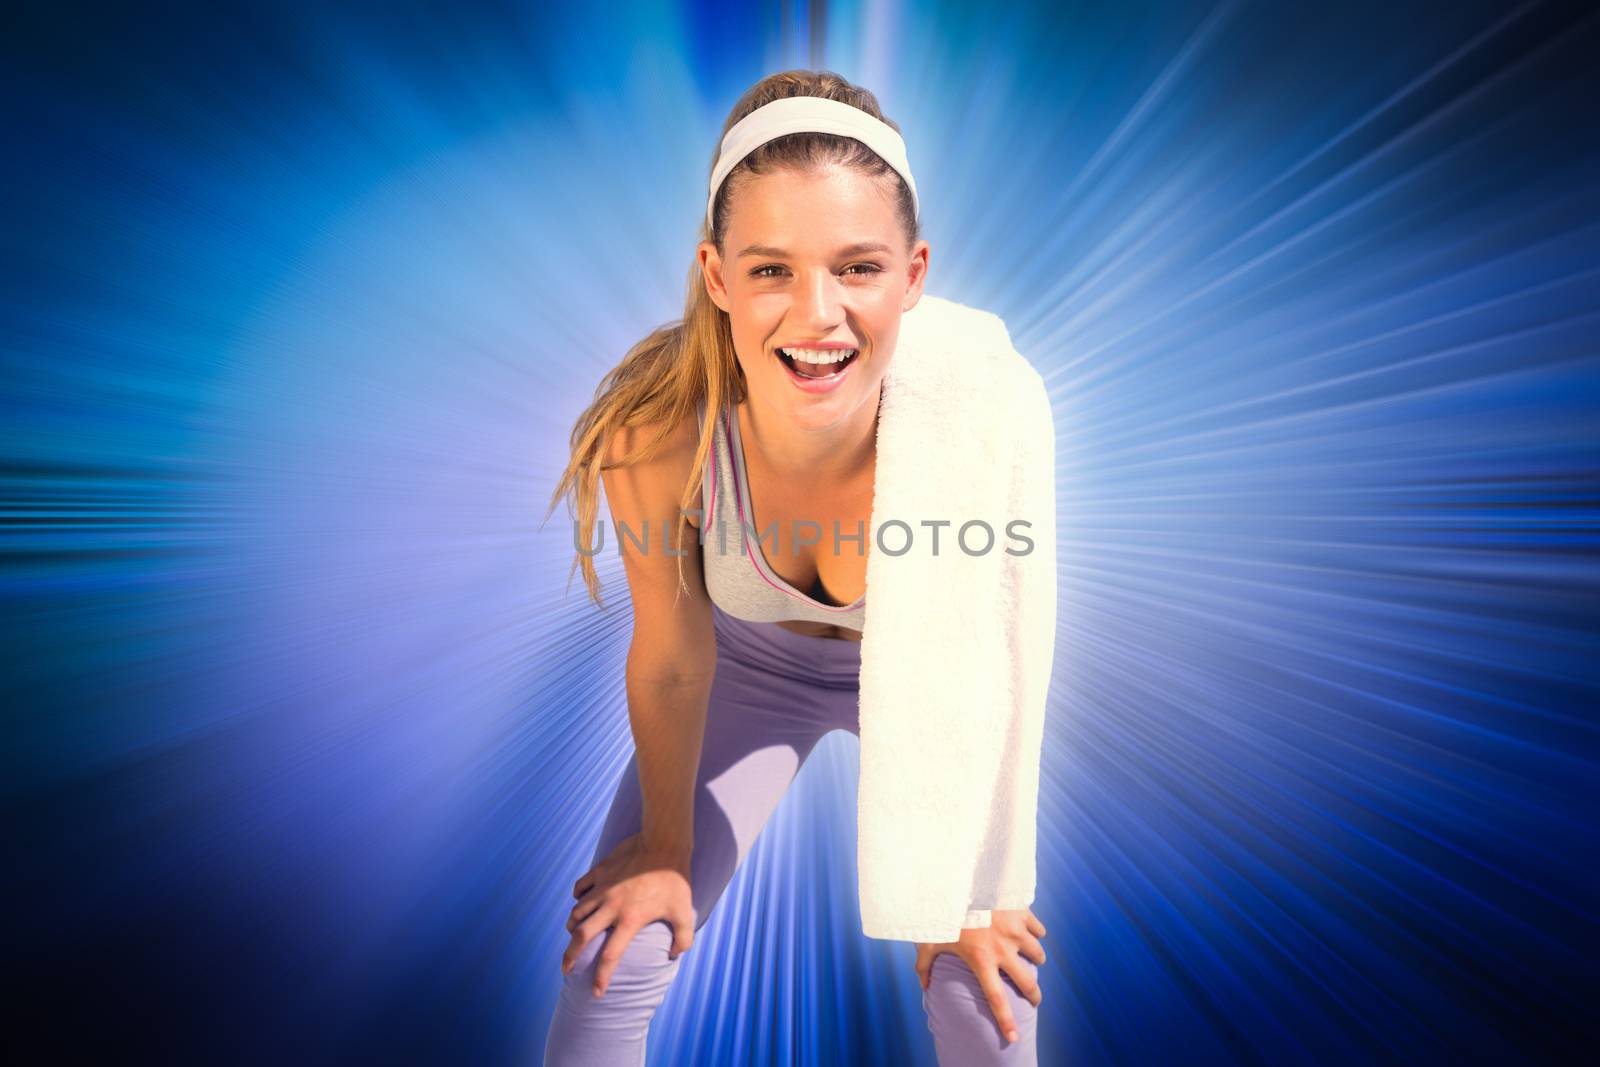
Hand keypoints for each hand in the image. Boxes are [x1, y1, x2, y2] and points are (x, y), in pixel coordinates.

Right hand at [562, 832, 695, 996]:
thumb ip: (682, 938)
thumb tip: (673, 955)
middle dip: (570, 957)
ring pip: (576, 912)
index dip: (601, 978)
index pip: (610, 957)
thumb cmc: (675, 878)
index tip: (597, 993)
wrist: (663, 841)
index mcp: (630, 920)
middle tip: (566, 970)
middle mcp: (611, 906)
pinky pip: (580, 887)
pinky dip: (577, 897)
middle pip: (581, 937)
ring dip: (572, 927)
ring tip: (573, 935)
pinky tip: (581, 901)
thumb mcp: (684, 911)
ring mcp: (602, 887)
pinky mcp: (599, 871)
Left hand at [913, 908, 1046, 1043]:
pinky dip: (1036, 932)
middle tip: (1034, 998)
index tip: (1013, 1037)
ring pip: (1038, 955)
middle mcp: (1003, 949)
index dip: (1005, 1021)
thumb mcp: (929, 940)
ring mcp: (1016, 931)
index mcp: (981, 960)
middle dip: (1034, 995)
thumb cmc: (941, 911)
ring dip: (1035, 959)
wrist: (956, 879)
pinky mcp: (1022, 913)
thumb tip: (925, 986)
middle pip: (1027, 983)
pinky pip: (1039, 929)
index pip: (996, 999)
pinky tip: (1028, 931)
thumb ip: (924, 965)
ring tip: (1029, 957)